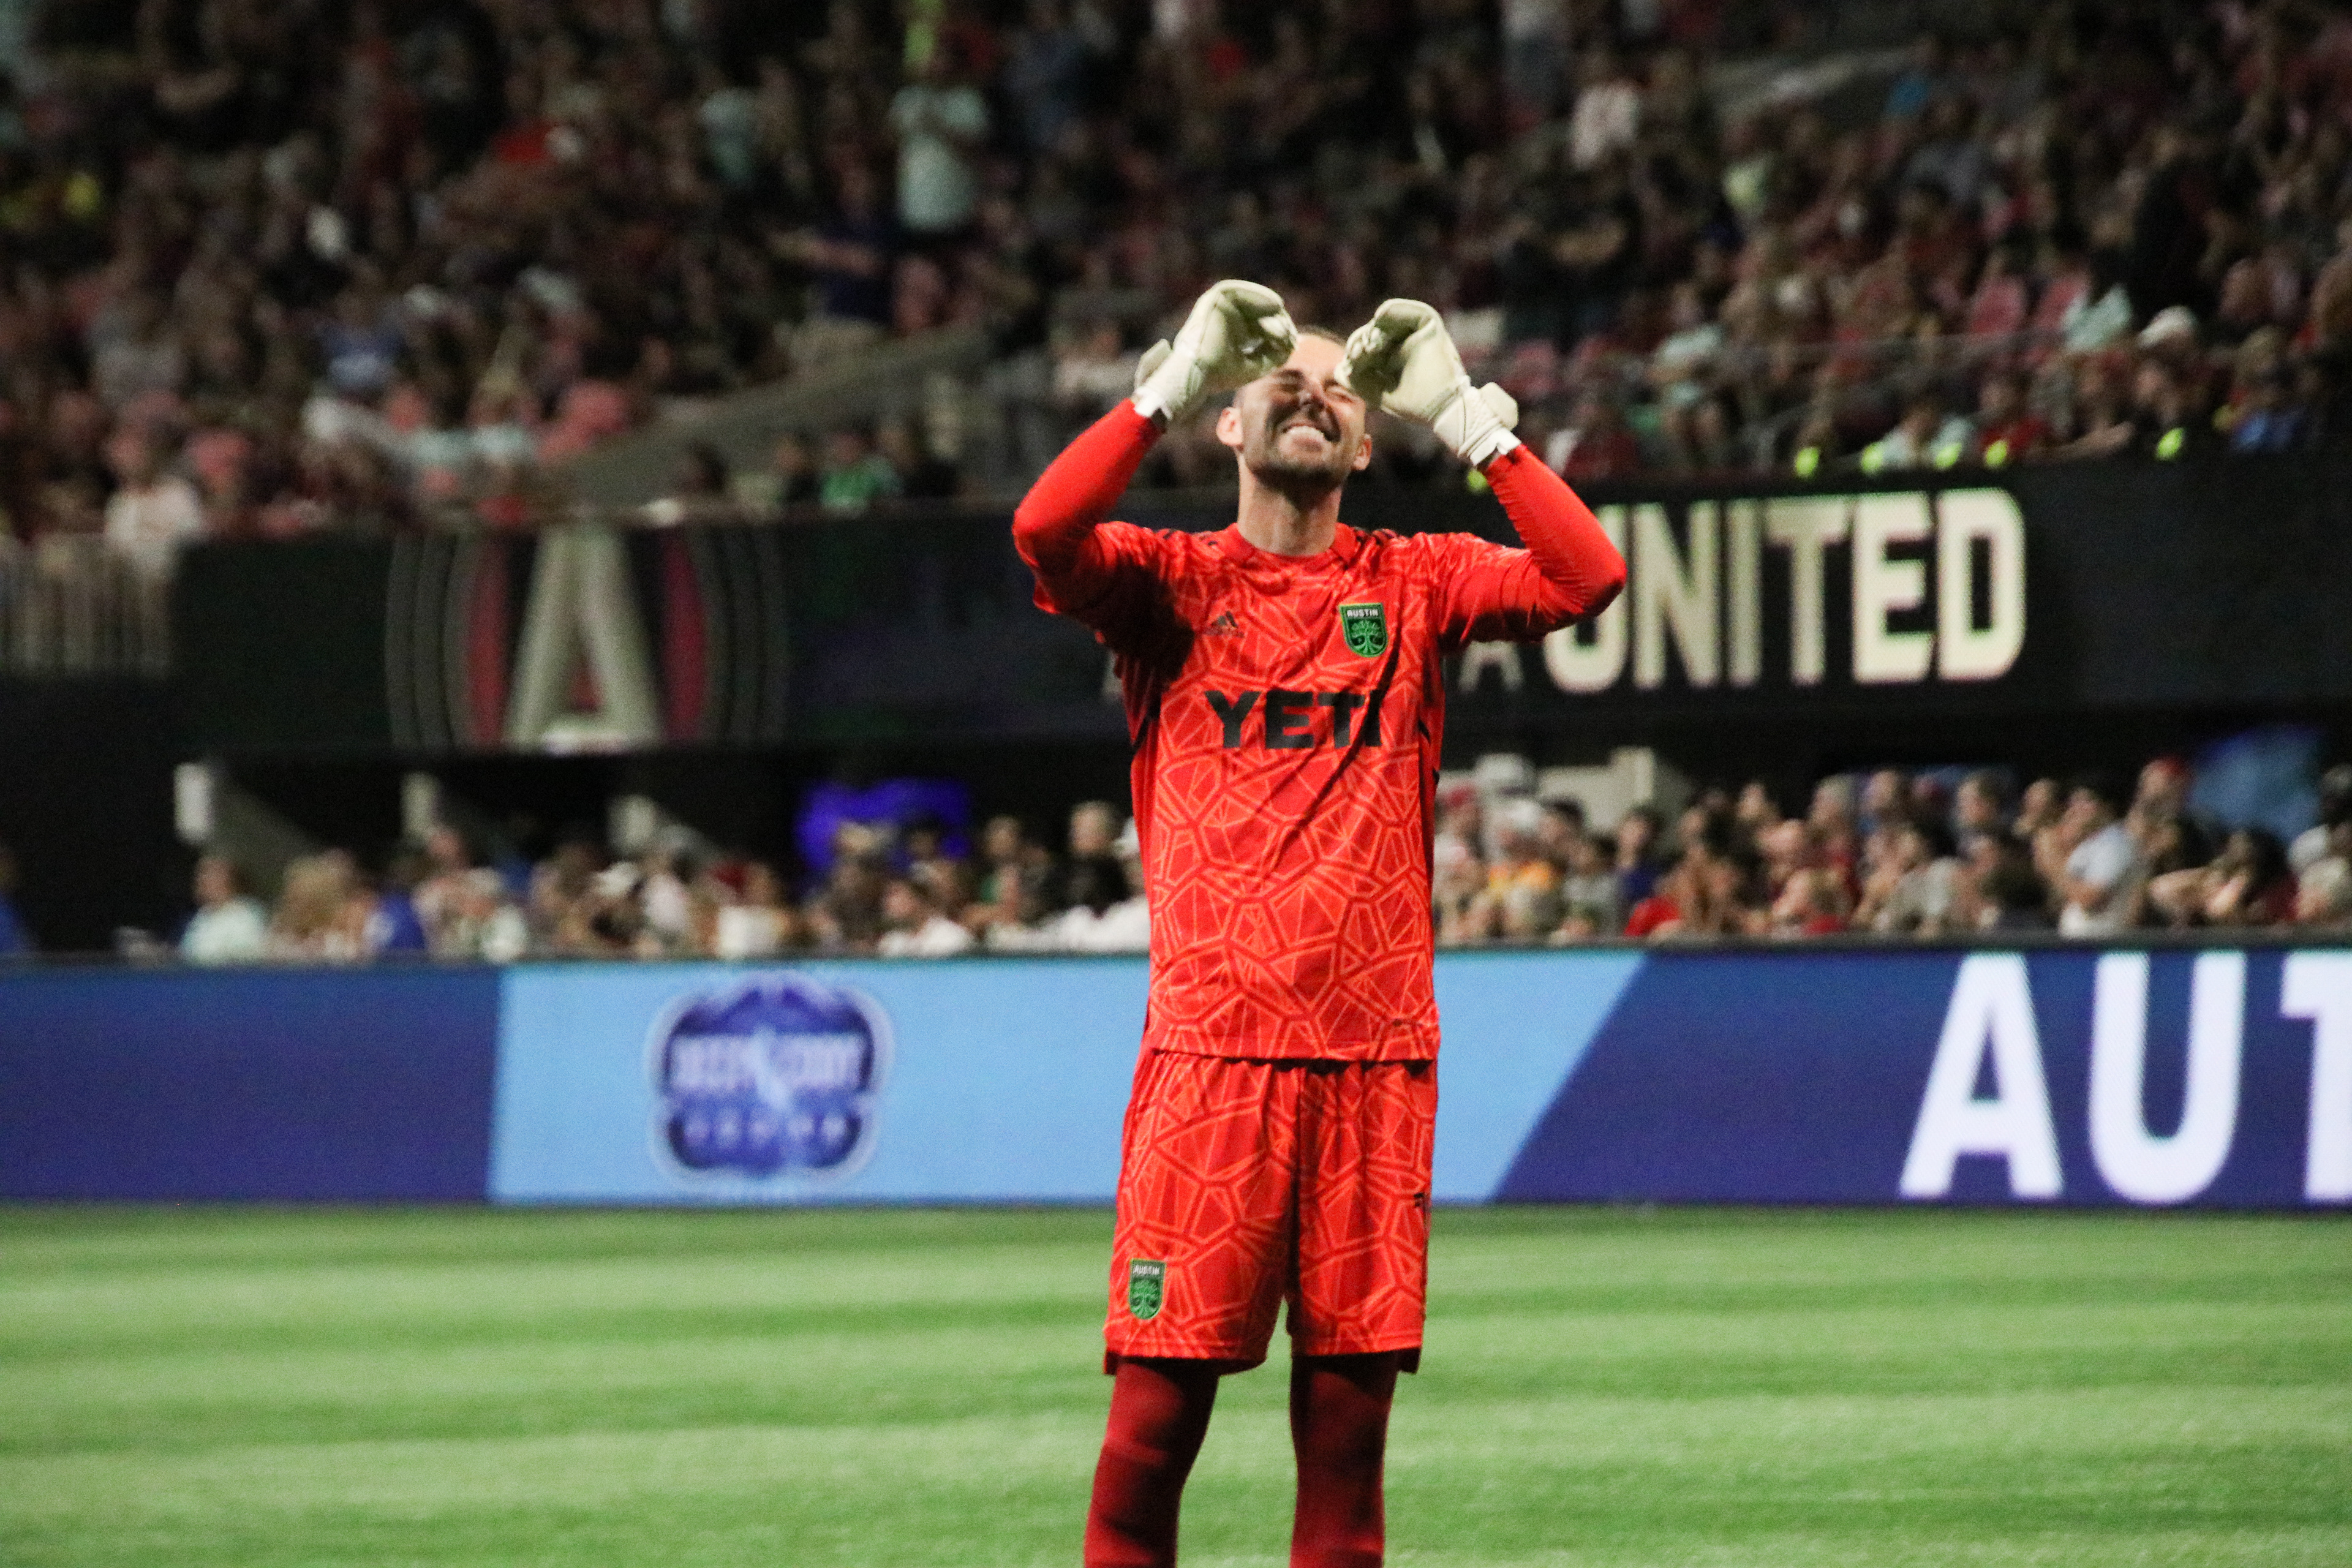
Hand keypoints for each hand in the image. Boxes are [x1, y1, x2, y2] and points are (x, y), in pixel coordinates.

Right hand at [1131, 280, 1296, 423]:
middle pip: (1260, 313)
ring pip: (1251, 300)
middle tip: (1289, 335)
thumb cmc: (1222, 375)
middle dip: (1278, 322)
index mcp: (1234, 335)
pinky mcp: (1212, 300)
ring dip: (1270, 309)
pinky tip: (1274, 304)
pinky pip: (1236, 289)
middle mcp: (1227, 320)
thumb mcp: (1257, 365)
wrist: (1198, 375)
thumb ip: (1275, 353)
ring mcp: (1219, 309)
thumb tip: (1293, 342)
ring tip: (1281, 324)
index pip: (1262, 326)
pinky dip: (1257, 293)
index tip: (1291, 344)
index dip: (1279, 332)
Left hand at [1338, 298, 1519, 465]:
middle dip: (1361, 340)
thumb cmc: (1413, 405)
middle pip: (1374, 331)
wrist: (1440, 409)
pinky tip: (1379, 317)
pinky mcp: (1431, 326)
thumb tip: (1337, 370)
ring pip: (1388, 321)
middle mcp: (1405, 343)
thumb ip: (1356, 381)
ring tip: (1369, 347)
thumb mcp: (1376, 392)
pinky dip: (1393, 309)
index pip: (1368, 346)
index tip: (1349, 364)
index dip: (1355, 351)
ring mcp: (1418, 333)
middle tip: (1356, 355)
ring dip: (1373, 330)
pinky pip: (1411, 310)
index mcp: (1394, 357)